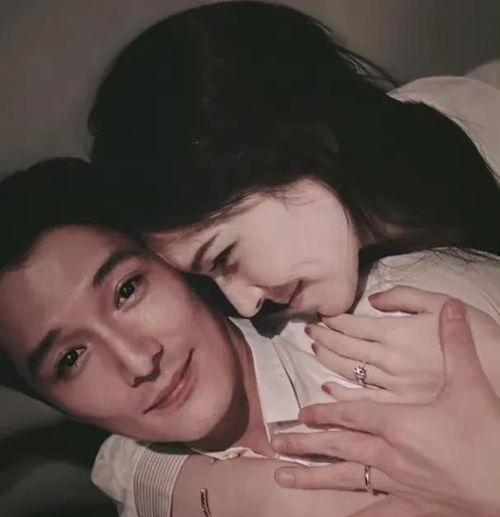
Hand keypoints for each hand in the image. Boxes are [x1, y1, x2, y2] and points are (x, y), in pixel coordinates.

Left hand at [272, 298, 499, 516]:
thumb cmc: (489, 434)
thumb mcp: (471, 383)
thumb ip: (455, 343)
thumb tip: (451, 309)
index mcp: (398, 422)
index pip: (350, 414)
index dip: (324, 412)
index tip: (301, 412)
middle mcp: (389, 453)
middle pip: (338, 445)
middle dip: (305, 443)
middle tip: (276, 443)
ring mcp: (398, 483)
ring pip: (346, 478)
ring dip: (312, 477)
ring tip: (282, 478)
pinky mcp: (412, 506)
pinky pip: (376, 512)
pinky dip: (355, 515)